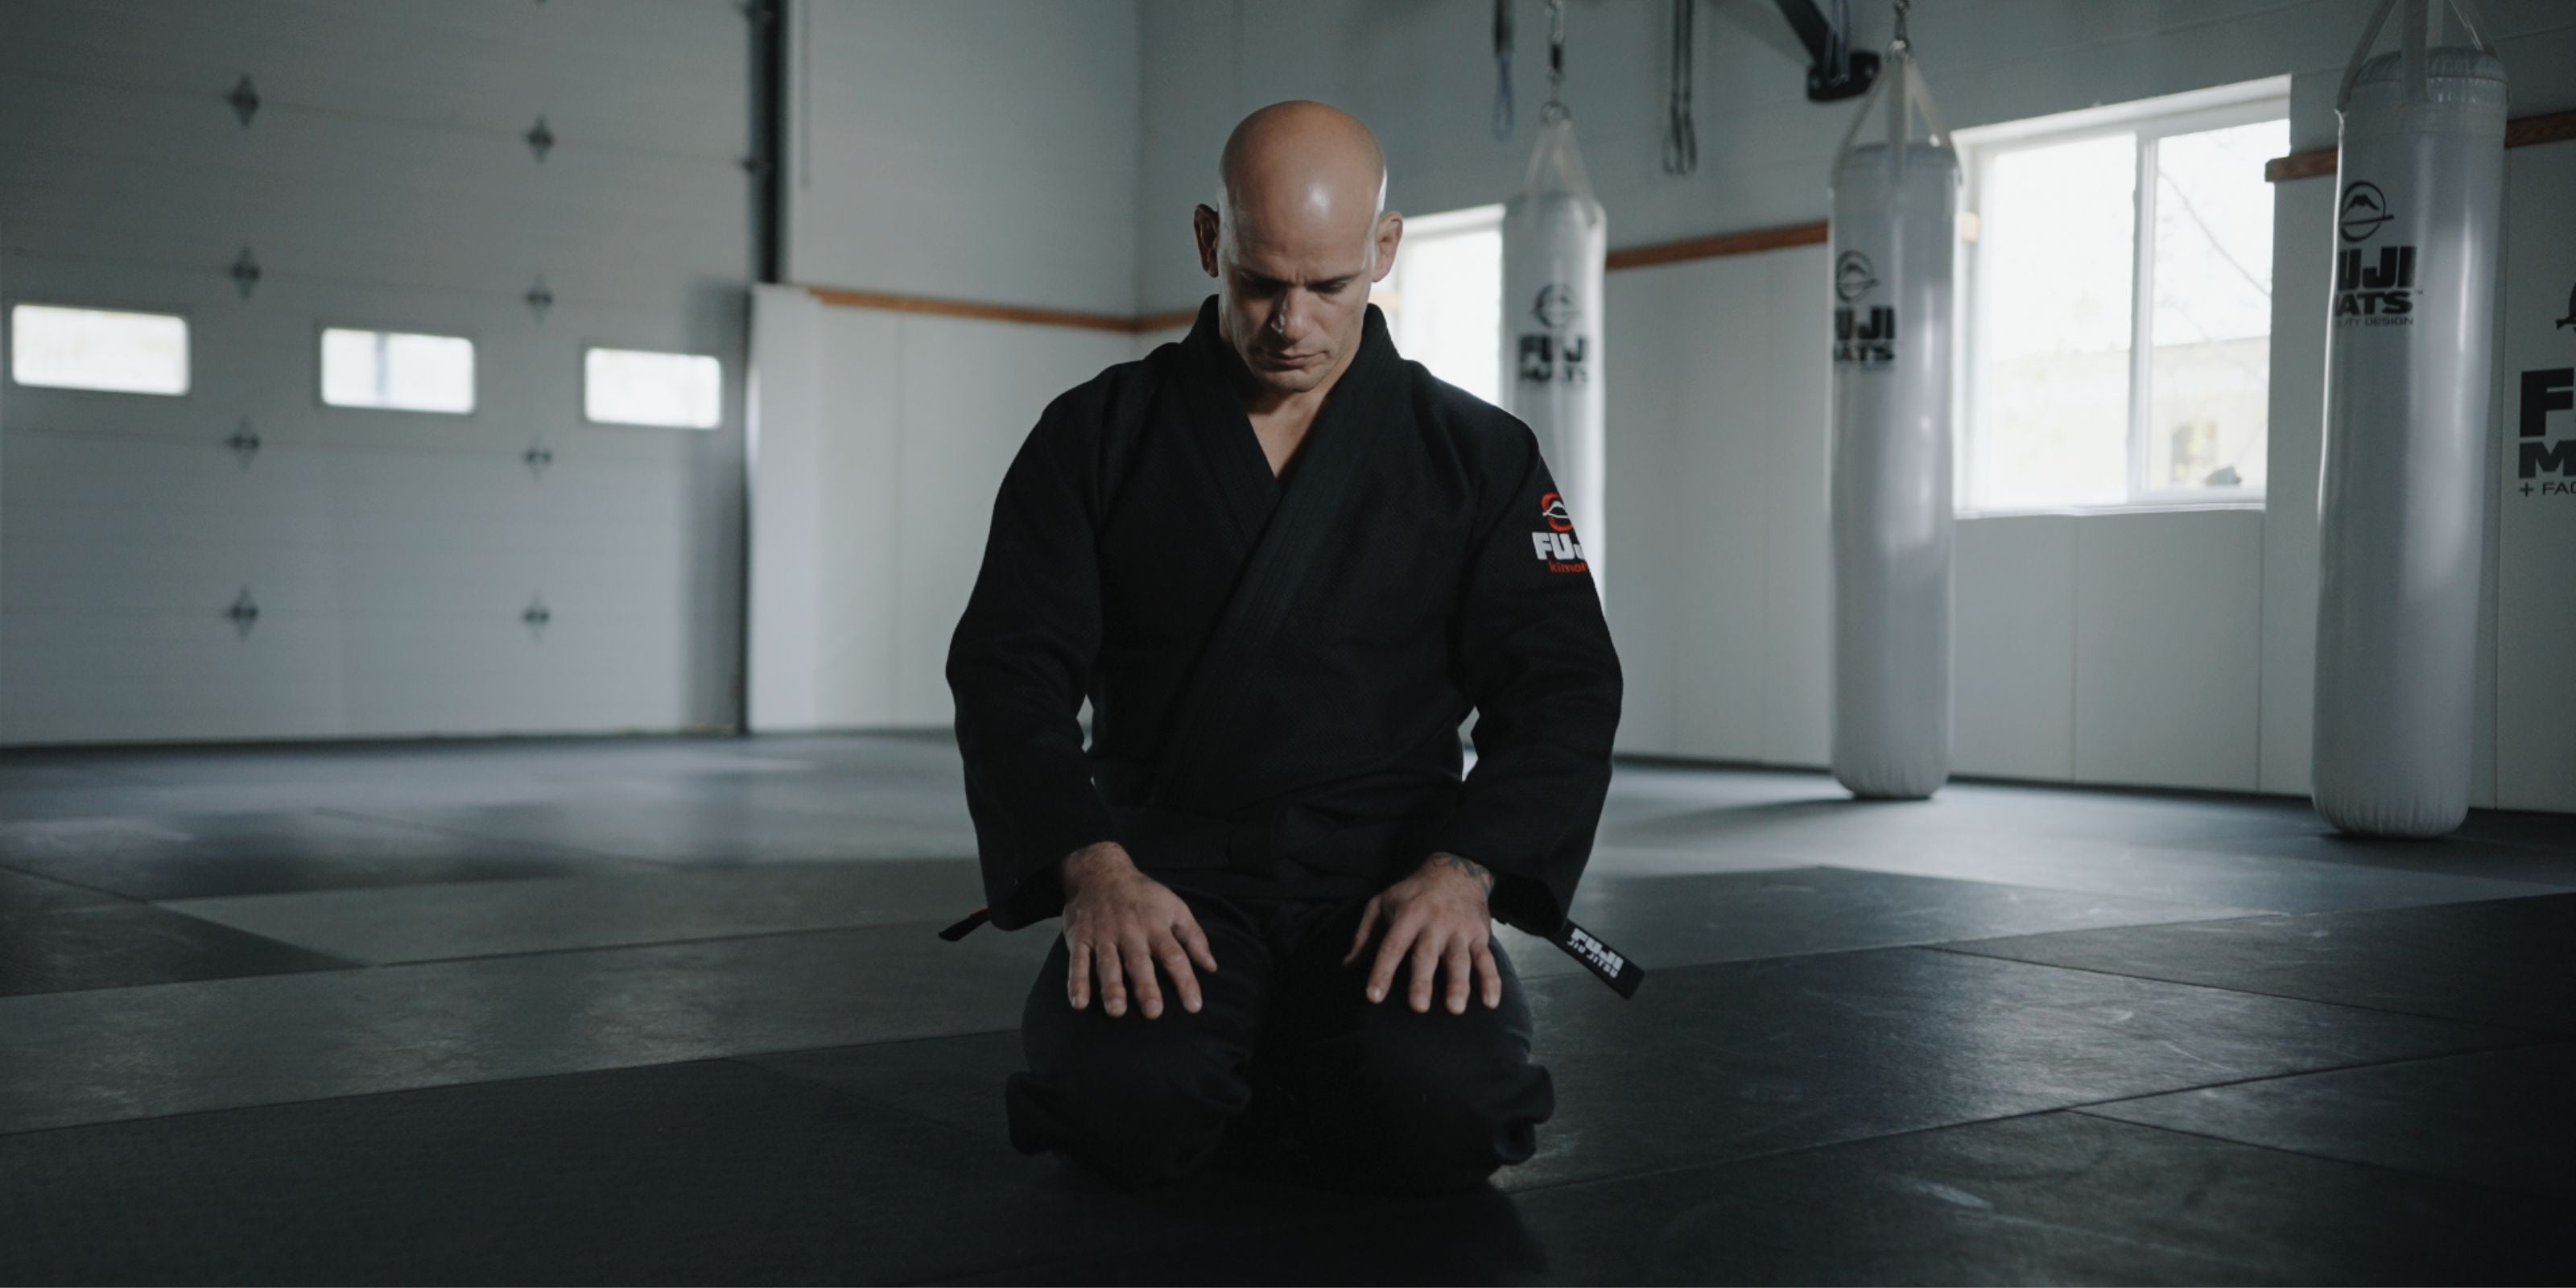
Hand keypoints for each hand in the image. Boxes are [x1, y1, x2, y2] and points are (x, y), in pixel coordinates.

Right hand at [1058, 842, 1216, 1019]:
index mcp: (1155, 926)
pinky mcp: (1080, 938)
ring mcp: (1103, 935)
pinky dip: (1076, 982)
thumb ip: (1193, 938)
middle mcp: (1130, 932)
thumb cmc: (1143, 896)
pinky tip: (1079, 1003)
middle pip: (1139, 962)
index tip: (1193, 1006)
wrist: (1100, 872)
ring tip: (1116, 1010)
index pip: (1174, 956)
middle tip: (1153, 1012)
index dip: (1185, 981)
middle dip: (1146, 987)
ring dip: (1111, 987)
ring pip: (1107, 963)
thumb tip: (1211, 967)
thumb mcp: (1174, 907)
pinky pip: (1077, 961)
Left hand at [1342, 852, 1502, 1014]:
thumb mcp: (1381, 904)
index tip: (1373, 997)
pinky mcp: (1479, 935)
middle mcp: (1434, 924)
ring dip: (1458, 984)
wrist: (1456, 870)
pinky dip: (1491, 981)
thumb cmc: (1413, 894)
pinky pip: (1487, 960)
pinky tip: (1491, 1002)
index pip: (1391, 947)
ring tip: (1455, 1008)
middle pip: (1426, 955)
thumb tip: (1347, 967)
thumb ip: (1364, 936)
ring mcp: (1459, 930)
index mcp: (1407, 916)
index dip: (1381, 971)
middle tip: (1418, 1007)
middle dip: (1422, 981)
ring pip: (1459, 960)